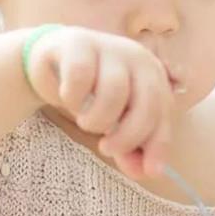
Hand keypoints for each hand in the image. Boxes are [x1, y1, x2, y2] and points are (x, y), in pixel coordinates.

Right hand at [26, 26, 172, 177]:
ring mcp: (108, 46)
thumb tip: (145, 172)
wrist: (51, 62)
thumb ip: (130, 146)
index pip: (163, 112)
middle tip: (107, 149)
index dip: (158, 144)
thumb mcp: (114, 122)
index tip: (149, 172)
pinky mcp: (79, 43)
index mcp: (152, 74)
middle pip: (147, 101)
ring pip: (114, 91)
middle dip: (129, 135)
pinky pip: (81, 78)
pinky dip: (74, 98)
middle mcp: (136, 56)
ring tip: (86, 122)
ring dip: (97, 119)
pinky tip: (69, 100)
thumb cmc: (90, 93)